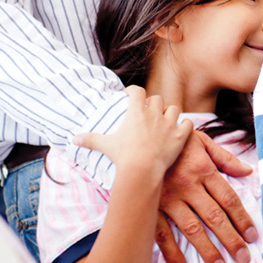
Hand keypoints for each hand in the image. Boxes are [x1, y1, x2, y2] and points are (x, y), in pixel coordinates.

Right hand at [72, 86, 190, 182]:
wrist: (141, 171)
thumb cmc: (122, 157)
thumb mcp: (105, 145)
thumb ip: (90, 139)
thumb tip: (73, 139)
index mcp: (136, 113)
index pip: (137, 91)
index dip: (134, 90)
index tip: (131, 94)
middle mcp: (154, 115)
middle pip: (157, 99)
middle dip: (153, 104)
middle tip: (149, 112)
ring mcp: (169, 125)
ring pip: (174, 108)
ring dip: (170, 112)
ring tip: (165, 120)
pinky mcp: (180, 136)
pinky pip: (188, 123)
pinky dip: (185, 126)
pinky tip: (181, 129)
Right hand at [153, 128, 257, 262]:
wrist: (139, 138)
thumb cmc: (174, 140)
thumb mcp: (202, 141)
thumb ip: (226, 158)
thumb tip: (248, 171)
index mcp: (203, 169)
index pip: (228, 199)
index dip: (242, 218)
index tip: (252, 236)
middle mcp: (187, 186)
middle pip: (214, 217)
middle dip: (230, 239)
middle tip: (243, 258)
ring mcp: (167, 198)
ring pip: (191, 229)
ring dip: (207, 250)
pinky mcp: (150, 207)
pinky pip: (162, 233)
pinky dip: (172, 252)